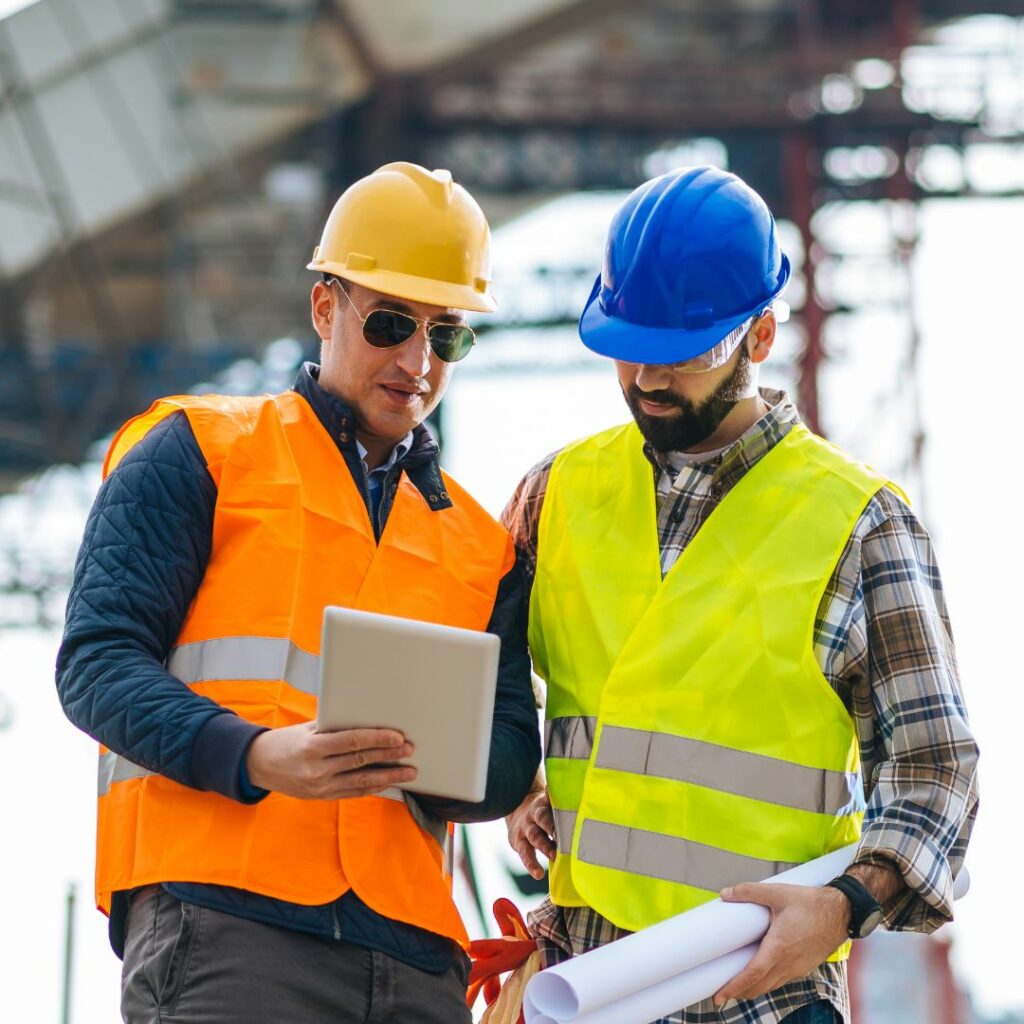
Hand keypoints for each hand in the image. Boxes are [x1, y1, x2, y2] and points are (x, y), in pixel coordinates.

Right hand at [246, 722, 416, 799]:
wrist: (260, 765)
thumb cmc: (286, 741)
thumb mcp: (307, 728)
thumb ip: (334, 726)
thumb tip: (366, 717)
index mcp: (313, 748)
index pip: (352, 742)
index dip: (377, 739)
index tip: (397, 737)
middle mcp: (317, 770)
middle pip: (361, 761)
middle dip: (389, 756)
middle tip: (409, 750)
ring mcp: (320, 787)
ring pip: (361, 781)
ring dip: (388, 776)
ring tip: (409, 771)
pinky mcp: (323, 797)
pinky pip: (354, 792)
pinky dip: (373, 786)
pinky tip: (388, 781)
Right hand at [506, 788, 555, 879]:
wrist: (516, 806)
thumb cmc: (543, 808)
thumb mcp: (547, 801)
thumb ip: (559, 802)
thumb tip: (578, 793)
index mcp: (539, 807)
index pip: (545, 814)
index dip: (552, 823)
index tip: (563, 830)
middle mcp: (530, 819)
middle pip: (538, 827)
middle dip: (548, 838)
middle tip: (558, 850)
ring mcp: (524, 831)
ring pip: (532, 840)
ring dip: (541, 852)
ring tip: (548, 863)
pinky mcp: (518, 844)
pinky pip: (524, 855)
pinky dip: (531, 865)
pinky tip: (538, 874)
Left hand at [713, 882, 849, 1006]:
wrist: (841, 913)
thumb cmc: (811, 904)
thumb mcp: (777, 892)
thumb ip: (749, 891)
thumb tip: (725, 893)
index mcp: (778, 948)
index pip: (752, 975)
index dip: (733, 987)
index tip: (719, 996)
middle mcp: (788, 964)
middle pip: (759, 987)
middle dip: (739, 993)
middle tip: (720, 993)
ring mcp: (797, 968)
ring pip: (770, 986)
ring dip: (753, 989)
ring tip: (737, 986)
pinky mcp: (804, 967)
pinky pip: (781, 981)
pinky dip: (767, 983)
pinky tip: (761, 975)